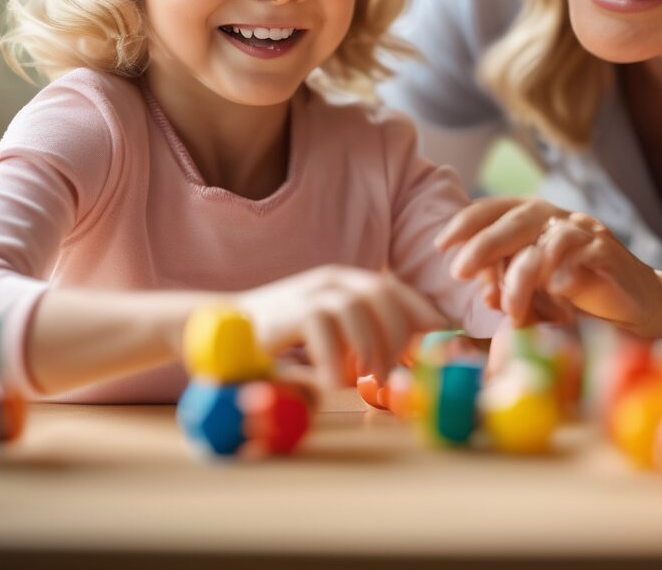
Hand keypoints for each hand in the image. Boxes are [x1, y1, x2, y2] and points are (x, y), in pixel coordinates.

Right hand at [237, 266, 446, 387]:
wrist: (220, 332)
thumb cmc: (283, 341)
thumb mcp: (331, 340)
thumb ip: (361, 347)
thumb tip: (402, 369)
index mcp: (349, 282)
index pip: (399, 291)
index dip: (424, 315)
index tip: (441, 345)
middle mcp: (333, 280)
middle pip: (383, 294)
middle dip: (401, 333)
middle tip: (402, 370)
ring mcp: (309, 292)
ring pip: (357, 307)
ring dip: (372, 346)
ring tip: (371, 379)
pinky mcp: (287, 311)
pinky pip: (321, 326)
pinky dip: (334, 357)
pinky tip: (332, 382)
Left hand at [435, 197, 661, 333]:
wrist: (632, 304)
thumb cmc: (575, 297)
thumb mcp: (533, 292)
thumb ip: (507, 289)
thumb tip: (484, 295)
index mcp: (533, 218)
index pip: (495, 208)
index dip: (467, 222)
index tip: (441, 245)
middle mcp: (557, 217)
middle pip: (517, 217)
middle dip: (484, 243)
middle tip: (459, 270)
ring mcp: (584, 231)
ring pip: (548, 238)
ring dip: (524, 274)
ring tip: (510, 307)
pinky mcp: (608, 251)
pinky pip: (583, 253)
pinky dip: (564, 271)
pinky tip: (553, 292)